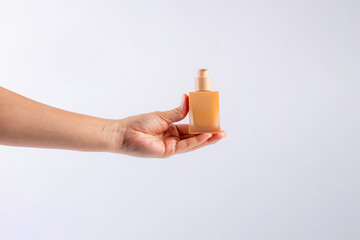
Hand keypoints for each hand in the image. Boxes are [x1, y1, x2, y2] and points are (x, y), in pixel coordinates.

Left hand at [105, 94, 225, 157]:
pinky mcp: (167, 151)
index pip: (191, 129)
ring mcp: (171, 147)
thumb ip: (178, 111)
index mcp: (172, 130)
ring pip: (193, 144)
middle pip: (195, 138)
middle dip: (209, 135)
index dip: (203, 126)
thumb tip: (188, 98)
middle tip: (223, 132)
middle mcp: (173, 140)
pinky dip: (196, 141)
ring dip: (207, 139)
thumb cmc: (139, 123)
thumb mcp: (162, 116)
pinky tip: (206, 136)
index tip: (214, 122)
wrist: (124, 132)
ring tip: (220, 134)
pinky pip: (185, 146)